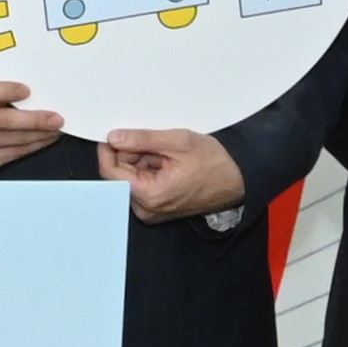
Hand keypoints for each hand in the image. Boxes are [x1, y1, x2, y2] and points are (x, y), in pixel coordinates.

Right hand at [0, 75, 64, 175]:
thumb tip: (34, 86)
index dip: (4, 91)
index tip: (27, 91)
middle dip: (31, 120)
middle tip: (55, 118)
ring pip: (11, 139)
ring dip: (39, 133)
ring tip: (57, 126)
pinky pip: (15, 152)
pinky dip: (35, 144)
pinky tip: (46, 137)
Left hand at [99, 125, 248, 224]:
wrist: (238, 179)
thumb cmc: (215, 164)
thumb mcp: (178, 142)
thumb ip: (142, 139)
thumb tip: (115, 138)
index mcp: (150, 195)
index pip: (110, 173)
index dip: (108, 151)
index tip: (112, 136)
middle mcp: (147, 209)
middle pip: (121, 176)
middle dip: (131, 155)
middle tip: (151, 142)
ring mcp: (152, 210)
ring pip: (132, 179)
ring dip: (142, 162)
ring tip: (166, 153)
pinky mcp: (157, 207)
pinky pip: (143, 185)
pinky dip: (150, 170)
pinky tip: (167, 162)